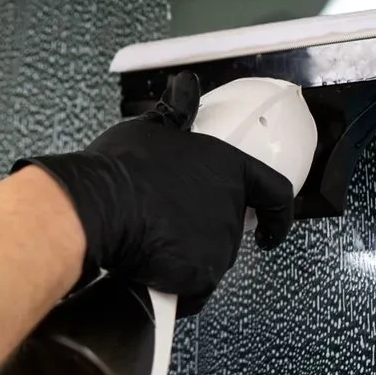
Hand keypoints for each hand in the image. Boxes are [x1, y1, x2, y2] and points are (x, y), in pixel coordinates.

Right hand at [14, 72, 297, 312]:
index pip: (273, 192)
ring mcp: (219, 246)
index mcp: (228, 168)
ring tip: (152, 244)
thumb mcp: (151, 127)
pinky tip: (150, 269)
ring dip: (185, 258)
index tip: (271, 228)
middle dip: (203, 236)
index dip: (277, 214)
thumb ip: (177, 111)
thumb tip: (184, 85)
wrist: (98, 208)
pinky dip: (174, 286)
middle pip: (230, 231)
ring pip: (208, 261)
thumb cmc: (121, 168)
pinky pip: (191, 289)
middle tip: (170, 230)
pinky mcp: (199, 276)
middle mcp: (231, 208)